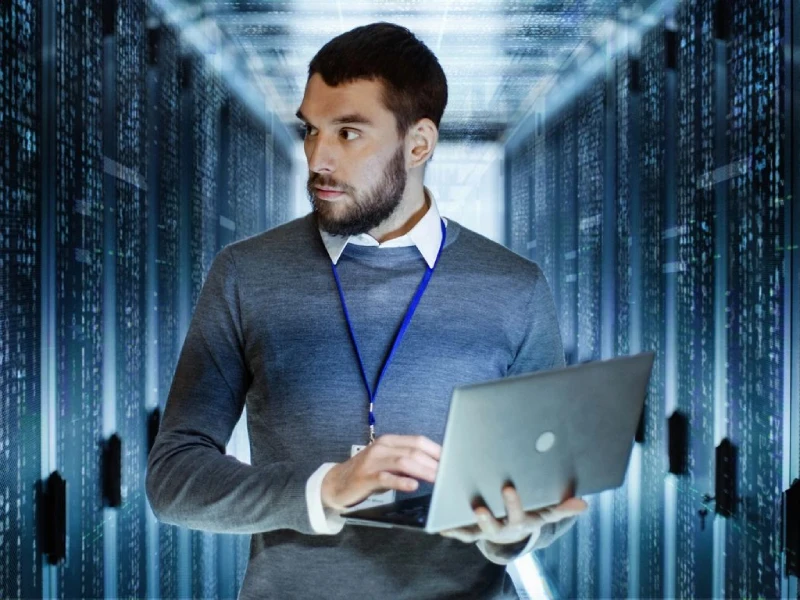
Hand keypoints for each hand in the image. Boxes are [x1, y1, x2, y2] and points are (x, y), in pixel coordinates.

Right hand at [321, 434, 440, 511]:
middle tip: (449, 473)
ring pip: (403, 462)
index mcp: (390, 441)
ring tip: (438, 479)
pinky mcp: (366, 477)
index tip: (453, 460)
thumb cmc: (368, 474)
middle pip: (414, 451)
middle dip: (434, 463)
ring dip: (423, 470)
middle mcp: (382, 447)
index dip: (437, 450)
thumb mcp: (388, 463)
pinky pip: (387, 477)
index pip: (419, 441)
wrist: (337, 483)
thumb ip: (408, 461)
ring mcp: (373, 461)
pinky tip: (413, 485)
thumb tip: (436, 466)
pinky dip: (402, 481)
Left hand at [439, 485, 587, 545]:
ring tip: (449, 517)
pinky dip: (449, 530)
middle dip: (486, 518)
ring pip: (473, 531)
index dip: (512, 503)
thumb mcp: (546, 512)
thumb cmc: (530, 514)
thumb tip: (583, 504)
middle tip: (478, 507)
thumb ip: (562, 508)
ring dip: (464, 525)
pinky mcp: (472, 531)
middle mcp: (501, 529)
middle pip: (493, 526)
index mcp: (519, 522)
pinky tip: (439, 525)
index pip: (516, 514)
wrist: (514, 529)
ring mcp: (485, 531)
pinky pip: (459, 532)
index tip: (507, 488)